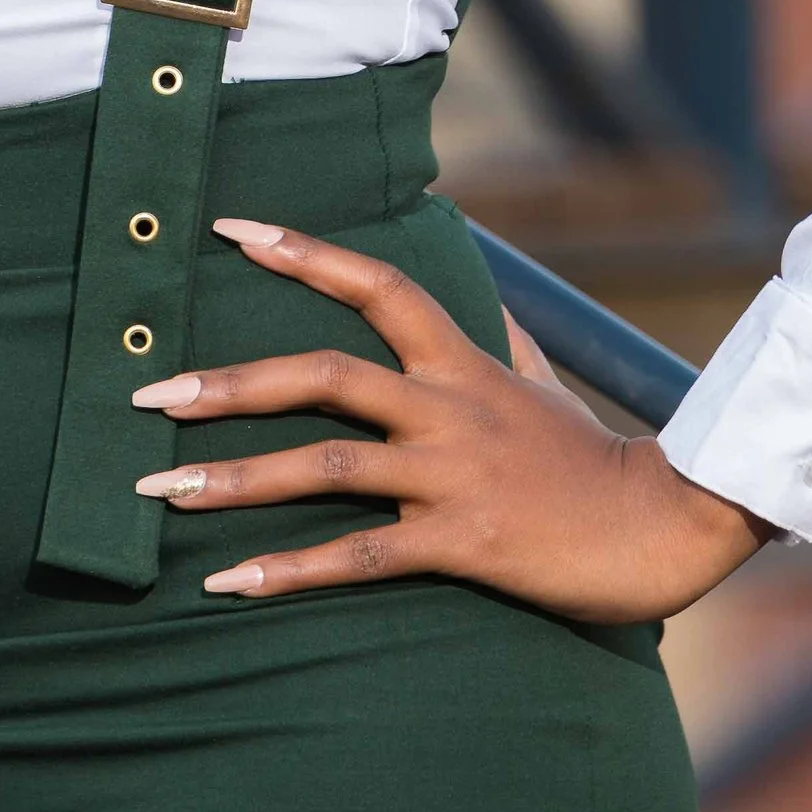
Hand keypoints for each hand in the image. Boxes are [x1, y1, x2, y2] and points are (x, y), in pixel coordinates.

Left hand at [131, 215, 770, 622]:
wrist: (665, 527)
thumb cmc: (593, 460)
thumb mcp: (542, 384)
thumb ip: (501, 336)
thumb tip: (487, 288)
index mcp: (462, 364)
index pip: (377, 286)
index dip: (303, 252)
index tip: (231, 229)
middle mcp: (448, 410)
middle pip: (324, 375)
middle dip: (228, 384)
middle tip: (145, 395)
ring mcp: (452, 476)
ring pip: (326, 468)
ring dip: (233, 479)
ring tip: (159, 490)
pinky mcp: (462, 544)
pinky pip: (360, 557)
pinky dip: (289, 570)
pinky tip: (228, 582)